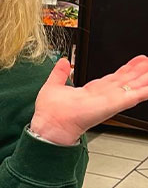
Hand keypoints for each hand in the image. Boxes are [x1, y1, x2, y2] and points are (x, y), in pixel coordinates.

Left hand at [30, 56, 147, 144]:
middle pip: (125, 81)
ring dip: (144, 79)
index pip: (112, 78)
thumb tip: (64, 62)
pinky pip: (132, 97)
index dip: (125, 70)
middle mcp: (102, 96)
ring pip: (132, 87)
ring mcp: (109, 101)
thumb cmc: (50, 113)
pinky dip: (143, 91)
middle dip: (138, 72)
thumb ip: (60, 73)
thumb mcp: (54, 86)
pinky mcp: (113, 105)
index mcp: (90, 92)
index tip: (136, 62)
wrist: (50, 125)